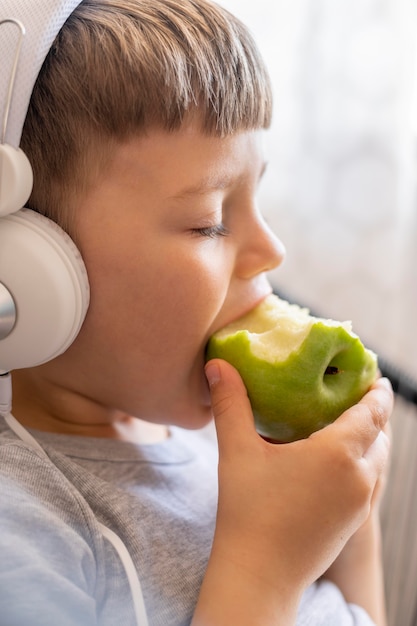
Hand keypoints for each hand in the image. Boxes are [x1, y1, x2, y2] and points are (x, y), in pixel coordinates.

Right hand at [194, 360, 391, 624]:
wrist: (259, 575)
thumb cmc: (247, 511)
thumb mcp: (236, 451)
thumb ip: (231, 403)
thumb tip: (217, 365)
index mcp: (338, 453)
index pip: (373, 413)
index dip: (377, 392)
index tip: (375, 376)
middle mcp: (359, 477)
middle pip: (381, 436)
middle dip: (375, 413)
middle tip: (358, 395)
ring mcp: (360, 504)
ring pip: (379, 462)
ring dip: (373, 440)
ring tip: (353, 426)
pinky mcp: (354, 523)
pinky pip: (372, 484)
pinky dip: (365, 465)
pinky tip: (341, 464)